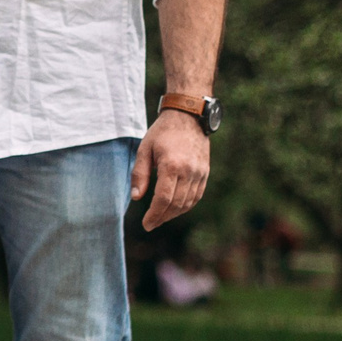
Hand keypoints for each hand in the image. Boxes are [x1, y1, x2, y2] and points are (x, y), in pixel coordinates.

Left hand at [130, 111, 210, 230]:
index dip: (154, 214)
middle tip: (151, 224)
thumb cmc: (162, 132)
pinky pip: (197, 195)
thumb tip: (136, 197)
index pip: (163, 199)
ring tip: (160, 217)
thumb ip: (140, 174)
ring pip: (188, 202)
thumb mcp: (144, 149)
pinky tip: (175, 208)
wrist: (189, 116)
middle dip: (162, 217)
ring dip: (174, 214)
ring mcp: (200, 172)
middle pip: (176, 204)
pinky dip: (186, 205)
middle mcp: (189, 171)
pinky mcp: (205, 172)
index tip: (146, 224)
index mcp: (172, 165)